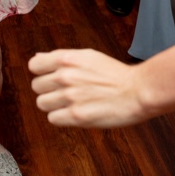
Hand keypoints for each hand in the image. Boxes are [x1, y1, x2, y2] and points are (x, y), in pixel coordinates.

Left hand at [30, 49, 149, 127]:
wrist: (140, 91)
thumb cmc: (116, 75)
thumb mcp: (87, 56)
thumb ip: (60, 58)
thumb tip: (38, 59)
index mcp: (67, 59)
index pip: (33, 66)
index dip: (42, 73)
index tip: (51, 78)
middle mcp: (65, 76)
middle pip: (37, 87)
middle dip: (49, 90)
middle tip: (67, 92)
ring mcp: (70, 96)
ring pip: (42, 103)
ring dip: (54, 105)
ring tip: (71, 103)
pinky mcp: (76, 116)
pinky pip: (53, 119)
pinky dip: (62, 118)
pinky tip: (75, 113)